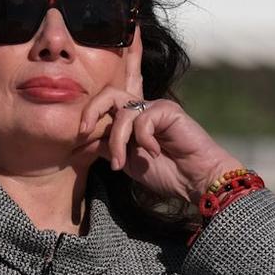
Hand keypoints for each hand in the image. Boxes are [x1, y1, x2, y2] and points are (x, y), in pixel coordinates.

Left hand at [75, 30, 242, 202]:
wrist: (195, 180)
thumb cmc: (167, 174)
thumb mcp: (127, 162)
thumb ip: (108, 147)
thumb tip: (84, 139)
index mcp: (130, 121)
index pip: (105, 106)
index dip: (88, 115)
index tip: (78, 136)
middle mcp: (141, 110)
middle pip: (108, 94)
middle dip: (91, 111)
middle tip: (83, 131)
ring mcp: (154, 108)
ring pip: (122, 114)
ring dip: (117, 141)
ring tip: (121, 163)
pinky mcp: (167, 109)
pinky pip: (142, 119)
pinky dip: (143, 140)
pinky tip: (156, 153)